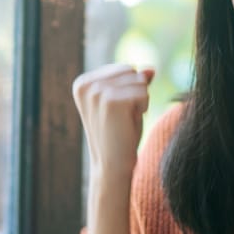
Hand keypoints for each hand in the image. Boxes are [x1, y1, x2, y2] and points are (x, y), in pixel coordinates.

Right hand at [72, 64, 154, 233]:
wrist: (112, 165)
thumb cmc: (119, 135)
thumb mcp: (124, 102)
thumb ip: (134, 83)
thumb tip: (151, 68)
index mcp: (82, 82)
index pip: (124, 68)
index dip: (129, 90)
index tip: (116, 111)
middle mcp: (86, 84)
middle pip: (132, 71)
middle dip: (135, 93)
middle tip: (122, 117)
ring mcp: (97, 91)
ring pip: (139, 81)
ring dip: (140, 101)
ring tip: (125, 120)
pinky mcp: (111, 100)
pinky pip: (143, 92)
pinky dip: (142, 108)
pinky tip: (129, 122)